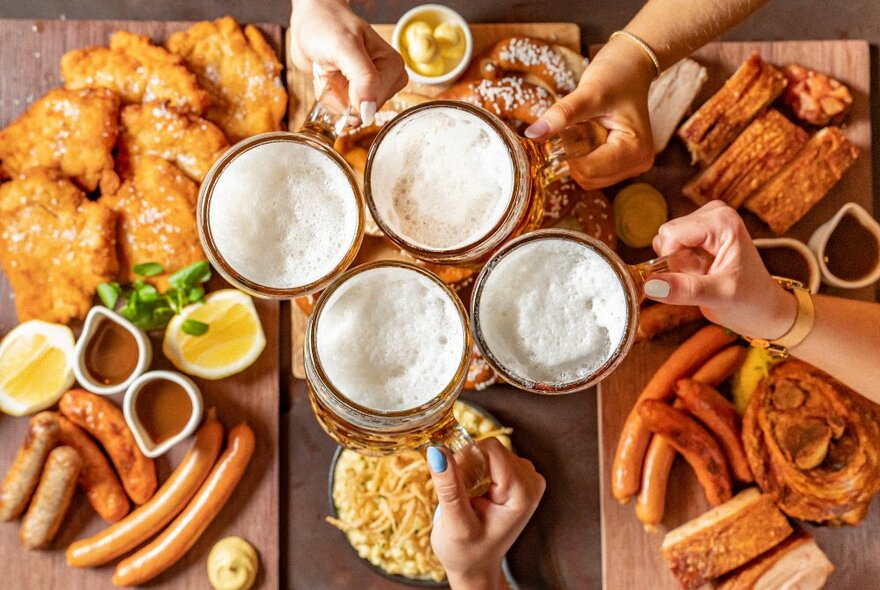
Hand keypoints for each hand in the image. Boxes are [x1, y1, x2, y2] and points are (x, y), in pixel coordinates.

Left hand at [289, 0, 406, 123]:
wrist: (310, 21)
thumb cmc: (327, 25)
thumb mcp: (345, 47)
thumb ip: (363, 78)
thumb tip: (369, 111)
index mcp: (393, 67)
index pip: (371, 104)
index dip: (348, 93)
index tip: (341, 69)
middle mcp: (386, 81)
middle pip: (360, 112)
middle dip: (339, 94)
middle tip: (334, 68)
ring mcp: (370, 89)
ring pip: (348, 114)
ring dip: (331, 94)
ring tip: (332, 69)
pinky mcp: (355, 94)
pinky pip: (339, 111)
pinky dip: (327, 97)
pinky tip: (328, 76)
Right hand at [426, 438, 544, 589]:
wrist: (476, 566)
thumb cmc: (465, 552)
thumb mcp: (455, 522)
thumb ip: (448, 487)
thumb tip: (437, 451)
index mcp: (522, 494)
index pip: (491, 450)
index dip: (466, 460)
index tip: (455, 484)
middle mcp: (531, 482)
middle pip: (491, 449)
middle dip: (469, 466)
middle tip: (461, 495)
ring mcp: (528, 478)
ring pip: (490, 451)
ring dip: (472, 469)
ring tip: (468, 497)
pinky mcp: (520, 476)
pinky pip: (493, 456)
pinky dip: (478, 470)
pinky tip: (475, 493)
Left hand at [524, 36, 655, 188]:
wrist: (630, 69)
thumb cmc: (615, 76)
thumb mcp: (588, 93)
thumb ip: (562, 114)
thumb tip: (532, 134)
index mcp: (635, 150)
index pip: (588, 169)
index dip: (568, 152)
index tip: (569, 126)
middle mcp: (638, 163)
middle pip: (588, 177)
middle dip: (573, 155)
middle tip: (579, 124)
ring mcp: (632, 167)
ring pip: (587, 177)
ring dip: (577, 156)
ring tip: (587, 128)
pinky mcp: (623, 166)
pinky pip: (592, 172)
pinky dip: (582, 157)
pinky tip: (589, 135)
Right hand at [646, 201, 797, 338]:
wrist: (763, 308)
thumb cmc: (750, 301)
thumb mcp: (719, 297)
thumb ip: (685, 289)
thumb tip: (649, 284)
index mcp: (722, 221)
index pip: (671, 234)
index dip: (672, 260)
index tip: (695, 277)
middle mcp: (714, 213)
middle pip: (666, 235)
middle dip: (675, 262)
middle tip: (702, 277)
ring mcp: (706, 221)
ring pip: (664, 241)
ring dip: (677, 265)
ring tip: (704, 275)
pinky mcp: (699, 231)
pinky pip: (669, 246)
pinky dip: (679, 264)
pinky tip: (701, 271)